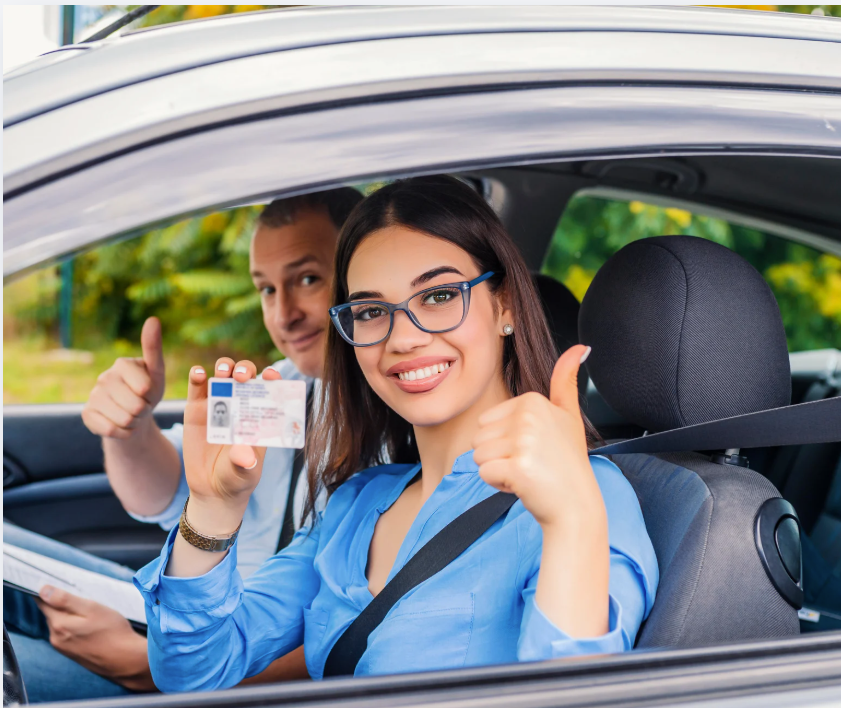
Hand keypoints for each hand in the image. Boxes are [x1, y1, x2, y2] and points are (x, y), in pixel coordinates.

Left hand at [36, 586, 154, 691]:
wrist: (125, 660)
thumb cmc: (112, 632)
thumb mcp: (92, 609)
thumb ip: (65, 600)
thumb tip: (43, 590)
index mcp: (59, 624)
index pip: (43, 602)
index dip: (49, 591)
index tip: (61, 583)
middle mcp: (55, 638)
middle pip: (52, 612)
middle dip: (64, 603)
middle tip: (86, 599)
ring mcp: (63, 648)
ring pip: (60, 623)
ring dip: (71, 615)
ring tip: (92, 614)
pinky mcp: (71, 653)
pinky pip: (67, 634)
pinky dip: (76, 626)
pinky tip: (92, 626)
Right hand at [82, 317, 165, 438]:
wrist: (133, 415)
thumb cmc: (148, 390)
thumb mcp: (157, 372)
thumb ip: (154, 348)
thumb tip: (153, 318)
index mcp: (122, 364)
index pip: (145, 388)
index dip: (151, 395)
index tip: (148, 391)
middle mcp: (104, 377)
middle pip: (136, 406)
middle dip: (144, 411)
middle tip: (140, 405)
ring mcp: (93, 396)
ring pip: (124, 420)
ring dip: (134, 422)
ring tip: (132, 414)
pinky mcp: (86, 414)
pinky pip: (111, 430)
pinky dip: (123, 432)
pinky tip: (120, 424)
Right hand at [180, 359, 281, 531]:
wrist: (212, 490)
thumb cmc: (237, 479)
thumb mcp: (245, 473)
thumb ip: (245, 463)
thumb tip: (243, 454)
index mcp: (260, 415)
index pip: (270, 390)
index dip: (272, 379)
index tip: (272, 376)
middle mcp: (241, 405)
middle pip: (246, 376)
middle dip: (245, 370)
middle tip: (241, 376)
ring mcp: (218, 404)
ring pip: (223, 376)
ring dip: (224, 367)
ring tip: (223, 373)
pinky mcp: (196, 410)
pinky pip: (197, 388)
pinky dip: (197, 376)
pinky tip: (198, 373)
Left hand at [473, 345, 601, 529]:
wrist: (576, 505)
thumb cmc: (567, 462)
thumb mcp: (568, 415)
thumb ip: (566, 380)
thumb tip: (581, 347)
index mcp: (533, 401)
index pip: (487, 421)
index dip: (505, 440)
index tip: (533, 448)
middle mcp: (528, 417)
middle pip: (478, 437)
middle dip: (498, 456)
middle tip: (529, 463)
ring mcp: (523, 442)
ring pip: (478, 456)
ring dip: (497, 470)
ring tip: (527, 473)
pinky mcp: (516, 467)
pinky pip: (484, 474)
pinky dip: (498, 484)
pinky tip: (523, 485)